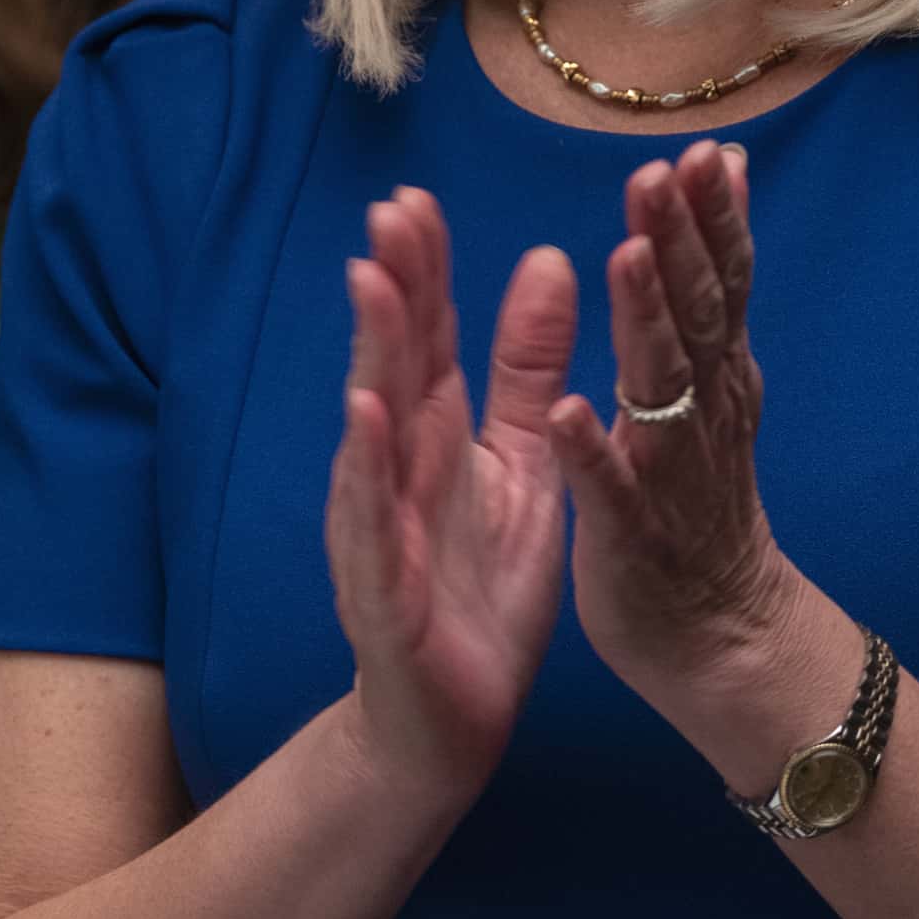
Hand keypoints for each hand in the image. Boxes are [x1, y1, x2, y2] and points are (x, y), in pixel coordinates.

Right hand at [326, 187, 577, 803]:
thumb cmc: (482, 591)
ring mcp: (381, 526)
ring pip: (373, 429)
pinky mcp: (384, 589)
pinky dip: (370, 468)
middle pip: (392, 364)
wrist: (451, 723)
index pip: (424, 338)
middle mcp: (394, 469)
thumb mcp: (520, 465)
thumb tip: (549, 260)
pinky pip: (377, 520)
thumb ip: (525, 371)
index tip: (419, 196)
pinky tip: (369, 417)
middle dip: (392, 288)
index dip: (423, 269)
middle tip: (392, 211)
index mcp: (433, 437)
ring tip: (374, 283)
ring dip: (371, 356)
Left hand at [542, 142, 819, 736]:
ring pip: (658, 388)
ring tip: (624, 255)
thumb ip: (710, 291)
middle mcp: (700, 415)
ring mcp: (668, 476)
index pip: (719, 283)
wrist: (723, 638)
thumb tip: (720, 183)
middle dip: (678, 243)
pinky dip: (594, 449)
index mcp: (713, 378)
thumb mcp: (714, 387)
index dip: (710, 220)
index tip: (704, 151)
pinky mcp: (630, 536)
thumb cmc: (701, 503)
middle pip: (695, 316)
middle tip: (663, 171)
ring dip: (643, 322)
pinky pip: (610, 491)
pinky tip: (574, 410)